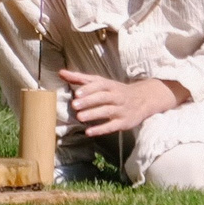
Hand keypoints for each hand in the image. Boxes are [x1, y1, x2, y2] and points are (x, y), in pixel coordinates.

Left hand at [58, 70, 187, 135]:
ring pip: (107, 111)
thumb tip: (61, 72)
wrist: (143, 100)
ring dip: (93, 114)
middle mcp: (116, 96)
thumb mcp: (100, 82)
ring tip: (79, 117)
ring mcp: (121, 110)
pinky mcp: (123, 123)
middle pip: (103, 98)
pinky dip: (101, 129)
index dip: (89, 89)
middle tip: (74, 105)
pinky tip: (89, 132)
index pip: (100, 85)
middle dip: (89, 101)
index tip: (76, 93)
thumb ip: (80, 78)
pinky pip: (112, 126)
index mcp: (110, 85)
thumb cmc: (115, 90)